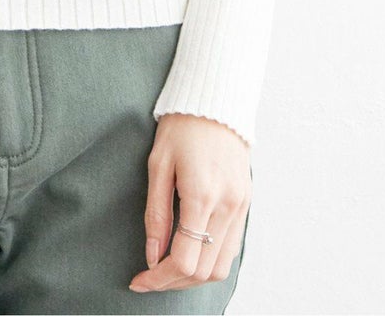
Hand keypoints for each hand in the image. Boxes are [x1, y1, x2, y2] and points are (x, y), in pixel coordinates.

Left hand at [128, 113, 251, 293]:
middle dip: (172, 282)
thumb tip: (152, 256)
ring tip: (167, 269)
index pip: (183, 260)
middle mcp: (227, 207)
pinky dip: (209, 261)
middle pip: (202, 272)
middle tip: (148, 278)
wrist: (216, 102)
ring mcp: (241, 207)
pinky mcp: (246, 204)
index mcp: (202, 195)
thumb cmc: (181, 127)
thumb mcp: (158, 164)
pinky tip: (189, 253)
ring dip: (192, 277)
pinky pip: (231, 249)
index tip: (138, 281)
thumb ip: (156, 214)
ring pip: (220, 268)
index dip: (159, 279)